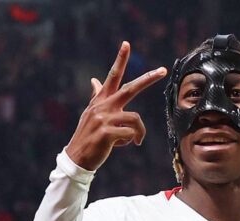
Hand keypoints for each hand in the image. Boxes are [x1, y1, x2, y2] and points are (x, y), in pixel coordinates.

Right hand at [64, 41, 166, 170]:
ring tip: (135, 140)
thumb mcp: (90, 113)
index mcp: (100, 100)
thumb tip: (94, 80)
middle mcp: (103, 106)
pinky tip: (121, 145)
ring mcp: (104, 119)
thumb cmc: (88, 136)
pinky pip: (130, 133)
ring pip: (135, 118)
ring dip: (139, 131)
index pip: (112, 76)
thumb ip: (96, 96)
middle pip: (130, 88)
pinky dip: (130, 140)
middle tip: (163, 70)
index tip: (126, 44)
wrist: (77, 158)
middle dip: (148, 79)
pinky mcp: (107, 133)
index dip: (120, 60)